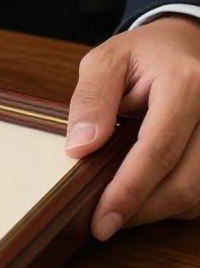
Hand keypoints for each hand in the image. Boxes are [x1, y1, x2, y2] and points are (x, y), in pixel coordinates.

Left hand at [66, 15, 199, 239]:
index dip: (128, 190)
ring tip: (118, 205)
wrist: (184, 46)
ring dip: (155, 209)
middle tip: (102, 221)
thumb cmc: (143, 54)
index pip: (158, 150)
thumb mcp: (105, 62)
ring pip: (197, 194)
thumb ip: (90, 100)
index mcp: (186, 84)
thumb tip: (80, 148)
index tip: (101, 220)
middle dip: (140, 209)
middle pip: (184, 182)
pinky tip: (144, 194)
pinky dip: (172, 201)